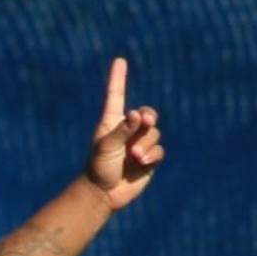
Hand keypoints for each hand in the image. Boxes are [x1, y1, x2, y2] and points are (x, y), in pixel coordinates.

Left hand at [85, 58, 162, 211]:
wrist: (103, 194)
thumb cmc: (98, 168)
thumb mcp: (106, 146)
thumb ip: (122, 129)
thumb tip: (137, 114)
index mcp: (112, 123)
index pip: (116, 96)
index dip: (118, 79)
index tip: (119, 61)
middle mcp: (128, 131)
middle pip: (147, 114)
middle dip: (149, 117)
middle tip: (145, 121)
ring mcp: (139, 145)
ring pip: (154, 134)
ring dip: (146, 142)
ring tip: (134, 155)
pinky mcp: (149, 160)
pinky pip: (158, 150)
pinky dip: (152, 154)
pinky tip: (142, 161)